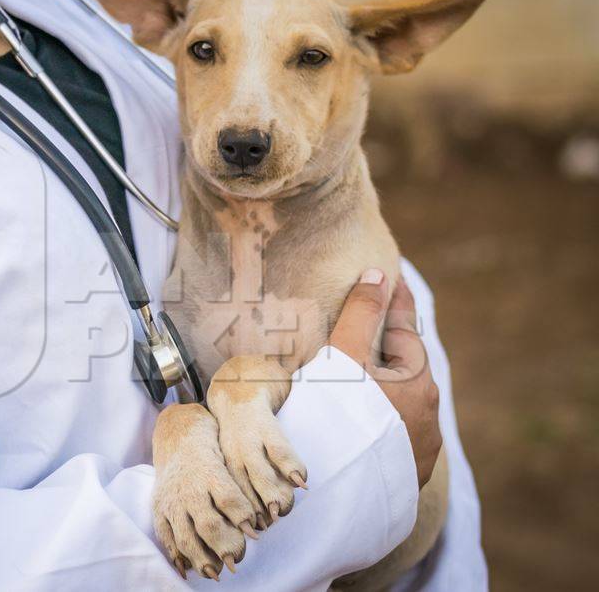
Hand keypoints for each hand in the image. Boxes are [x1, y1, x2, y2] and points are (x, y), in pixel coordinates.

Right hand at [329, 269, 441, 487]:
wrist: (338, 494)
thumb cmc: (338, 417)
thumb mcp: (344, 357)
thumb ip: (361, 314)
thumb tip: (379, 273)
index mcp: (417, 381)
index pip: (404, 327)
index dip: (396, 299)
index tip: (395, 276)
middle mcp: (428, 415)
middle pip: (407, 367)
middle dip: (394, 345)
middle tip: (379, 325)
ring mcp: (419, 448)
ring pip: (405, 403)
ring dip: (389, 386)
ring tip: (371, 378)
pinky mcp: (404, 474)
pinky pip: (397, 434)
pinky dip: (384, 418)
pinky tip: (371, 424)